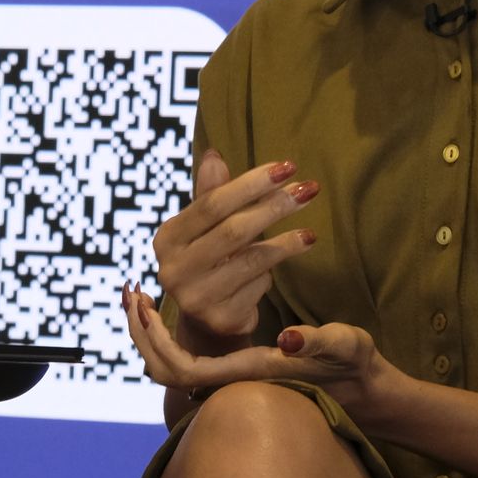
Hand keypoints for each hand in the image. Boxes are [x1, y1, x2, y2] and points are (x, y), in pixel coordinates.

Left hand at [124, 283, 399, 420]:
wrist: (362, 388)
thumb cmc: (355, 365)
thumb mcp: (345, 346)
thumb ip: (320, 342)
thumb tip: (289, 339)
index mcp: (250, 373)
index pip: (185, 371)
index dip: (159, 343)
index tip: (147, 307)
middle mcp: (233, 379)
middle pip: (165, 372)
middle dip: (142, 336)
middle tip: (132, 293)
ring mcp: (232, 374)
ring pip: (171, 364)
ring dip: (150, 332)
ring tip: (142, 293)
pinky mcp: (235, 364)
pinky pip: (185, 354)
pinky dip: (167, 331)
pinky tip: (169, 302)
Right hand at [152, 150, 320, 353]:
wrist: (207, 321)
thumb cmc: (210, 262)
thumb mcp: (206, 228)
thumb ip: (211, 194)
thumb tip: (213, 155)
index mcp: (167, 238)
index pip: (212, 204)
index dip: (251, 183)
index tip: (287, 166)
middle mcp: (174, 269)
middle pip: (233, 230)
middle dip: (275, 206)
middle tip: (309, 189)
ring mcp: (196, 298)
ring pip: (252, 260)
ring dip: (286, 243)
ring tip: (309, 233)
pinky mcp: (221, 319)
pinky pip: (258, 286)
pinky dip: (272, 273)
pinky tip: (279, 268)